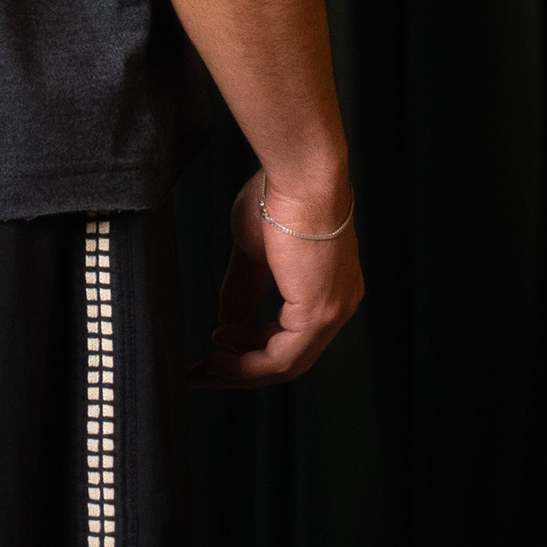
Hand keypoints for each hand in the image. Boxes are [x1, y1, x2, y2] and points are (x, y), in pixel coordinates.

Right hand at [190, 165, 362, 387]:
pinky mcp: (318, 314)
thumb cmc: (284, 194)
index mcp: (330, 285)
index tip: (221, 342)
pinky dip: (248, 364)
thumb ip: (245, 287)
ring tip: (207, 367)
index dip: (252, 345)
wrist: (302, 175)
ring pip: (286, 365)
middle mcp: (339, 303)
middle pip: (290, 357)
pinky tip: (221, 354)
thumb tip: (229, 318)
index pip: (293, 334)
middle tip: (207, 369)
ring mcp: (332, 311)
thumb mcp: (256, 250)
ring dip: (241, 371)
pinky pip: (282, 359)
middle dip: (243, 366)